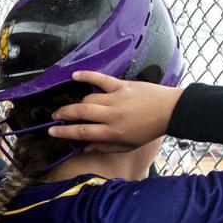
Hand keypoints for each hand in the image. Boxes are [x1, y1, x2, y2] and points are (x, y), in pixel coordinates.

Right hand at [47, 71, 181, 151]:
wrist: (170, 111)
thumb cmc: (148, 131)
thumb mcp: (127, 146)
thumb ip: (104, 147)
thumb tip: (84, 147)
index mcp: (113, 132)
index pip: (83, 132)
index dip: (64, 131)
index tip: (52, 131)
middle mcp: (112, 115)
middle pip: (81, 112)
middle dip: (64, 114)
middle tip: (54, 116)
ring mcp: (116, 98)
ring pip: (89, 98)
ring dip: (77, 103)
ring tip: (72, 107)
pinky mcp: (122, 85)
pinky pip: (100, 78)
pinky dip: (87, 75)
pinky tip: (74, 75)